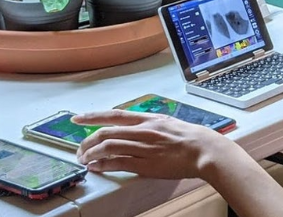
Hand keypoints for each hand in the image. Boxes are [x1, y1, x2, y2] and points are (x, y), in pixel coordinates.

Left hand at [73, 110, 235, 177]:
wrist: (204, 150)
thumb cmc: (191, 138)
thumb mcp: (170, 124)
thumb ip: (151, 126)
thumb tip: (138, 129)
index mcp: (149, 119)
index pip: (115, 115)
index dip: (93, 117)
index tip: (78, 119)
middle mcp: (143, 131)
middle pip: (106, 132)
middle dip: (87, 141)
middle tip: (79, 149)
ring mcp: (143, 147)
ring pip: (108, 146)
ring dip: (91, 154)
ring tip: (84, 160)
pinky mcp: (145, 164)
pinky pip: (118, 163)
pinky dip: (103, 165)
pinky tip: (96, 167)